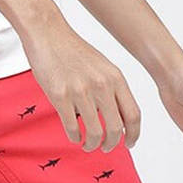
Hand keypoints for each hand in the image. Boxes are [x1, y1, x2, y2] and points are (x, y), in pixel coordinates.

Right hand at [21, 17, 140, 152]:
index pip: (133, 114)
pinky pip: (72, 128)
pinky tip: (74, 136)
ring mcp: (81, 91)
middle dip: (111, 144)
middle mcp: (101, 85)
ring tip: (88, 144)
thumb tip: (118, 117)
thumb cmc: (73, 50)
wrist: (48, 34)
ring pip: (94, 133)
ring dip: (92, 144)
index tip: (129, 143)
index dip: (134, 134)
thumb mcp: (102, 66)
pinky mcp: (60, 96)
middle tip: (105, 147)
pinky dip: (75, 137)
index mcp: (116, 78)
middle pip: (115, 128)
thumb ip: (112, 88)